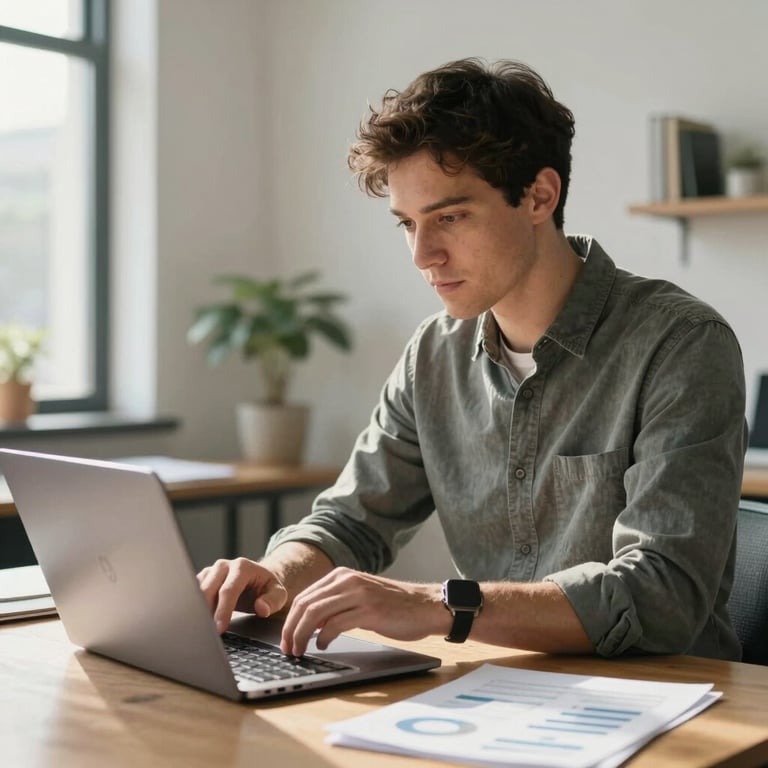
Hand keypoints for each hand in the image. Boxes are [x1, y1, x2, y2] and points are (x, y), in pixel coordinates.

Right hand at [197, 557, 287, 632]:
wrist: (257, 580)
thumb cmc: (266, 588)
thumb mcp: (278, 594)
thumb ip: (273, 601)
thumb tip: (262, 608)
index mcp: (242, 566)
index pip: (228, 590)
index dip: (223, 610)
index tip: (220, 628)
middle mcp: (224, 566)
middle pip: (208, 589)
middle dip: (205, 611)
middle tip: (206, 632)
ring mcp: (211, 571)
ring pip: (197, 590)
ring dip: (196, 609)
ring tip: (199, 628)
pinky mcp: (202, 579)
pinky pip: (191, 592)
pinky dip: (192, 606)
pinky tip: (195, 621)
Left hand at [280, 567, 444, 655]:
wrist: (425, 606)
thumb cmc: (393, 606)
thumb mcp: (358, 598)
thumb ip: (335, 605)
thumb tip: (308, 624)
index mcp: (341, 575)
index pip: (304, 596)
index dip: (289, 620)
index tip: (285, 639)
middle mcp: (347, 580)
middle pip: (305, 604)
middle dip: (291, 629)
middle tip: (288, 649)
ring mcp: (358, 593)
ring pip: (316, 613)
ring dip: (302, 635)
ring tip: (300, 651)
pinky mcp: (369, 610)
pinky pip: (336, 624)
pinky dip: (323, 637)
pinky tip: (323, 646)